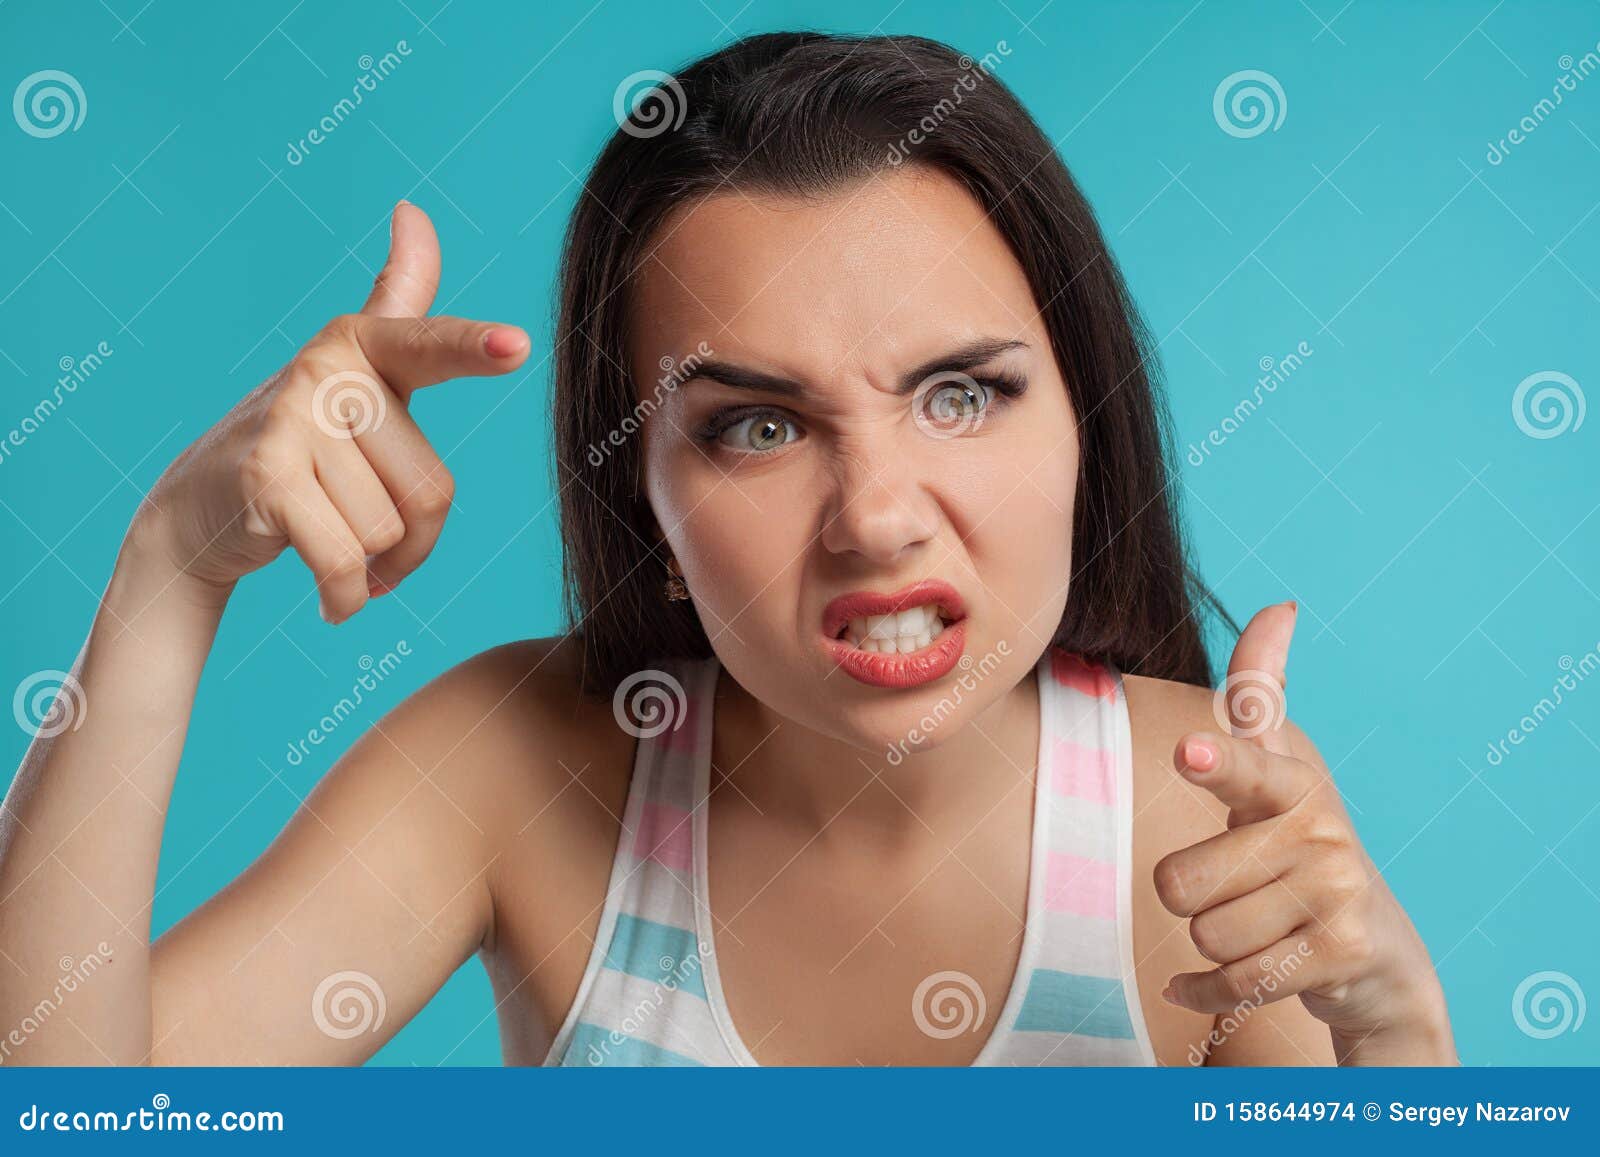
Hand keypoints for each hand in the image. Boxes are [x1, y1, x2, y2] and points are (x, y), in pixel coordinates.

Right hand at [135, 201, 528, 622]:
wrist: (202, 510)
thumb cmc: (304, 445)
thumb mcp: (358, 375)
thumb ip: (398, 301)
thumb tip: (412, 210)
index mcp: (365, 346)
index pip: (429, 347)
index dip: (474, 350)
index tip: (517, 347)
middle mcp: (328, 370)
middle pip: (429, 493)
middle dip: (410, 546)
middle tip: (369, 542)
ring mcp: (291, 419)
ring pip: (387, 532)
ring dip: (372, 570)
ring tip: (334, 551)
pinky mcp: (265, 475)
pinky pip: (345, 561)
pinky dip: (344, 597)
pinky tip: (332, 600)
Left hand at [1154, 601, 1455, 1063]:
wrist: (1374, 950)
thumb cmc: (1300, 842)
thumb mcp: (1281, 769)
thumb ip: (1263, 692)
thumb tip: (1280, 605)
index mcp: (1292, 783)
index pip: (1247, 765)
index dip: (1217, 760)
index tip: (1190, 749)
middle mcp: (1321, 833)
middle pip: (1182, 882)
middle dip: (1190, 896)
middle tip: (1233, 888)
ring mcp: (1335, 896)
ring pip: (1205, 934)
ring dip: (1211, 942)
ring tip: (1254, 925)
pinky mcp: (1337, 956)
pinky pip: (1230, 981)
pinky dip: (1208, 991)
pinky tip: (1217, 980)